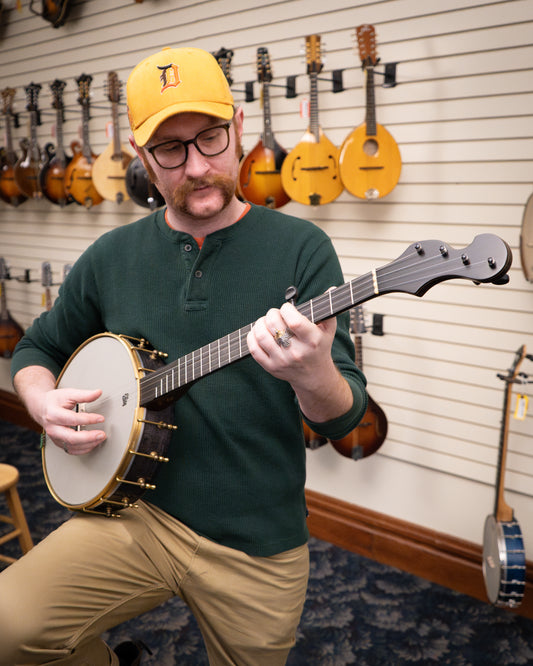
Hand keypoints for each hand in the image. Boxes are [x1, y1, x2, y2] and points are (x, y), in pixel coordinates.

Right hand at [39, 387, 105, 454]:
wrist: (41, 407)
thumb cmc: (54, 401)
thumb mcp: (68, 394)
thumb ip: (84, 395)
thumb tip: (98, 393)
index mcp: (53, 414)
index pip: (72, 419)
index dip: (88, 419)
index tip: (101, 418)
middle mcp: (53, 428)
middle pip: (71, 438)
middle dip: (88, 438)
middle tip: (102, 435)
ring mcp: (55, 437)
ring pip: (72, 446)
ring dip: (88, 444)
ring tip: (100, 438)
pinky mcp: (58, 442)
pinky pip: (71, 450)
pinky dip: (83, 449)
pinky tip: (93, 444)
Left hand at [247, 299, 353, 422]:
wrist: (314, 376)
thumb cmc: (320, 348)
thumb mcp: (328, 330)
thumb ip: (328, 310)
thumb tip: (331, 289)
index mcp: (312, 341)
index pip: (294, 322)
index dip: (286, 309)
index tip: (287, 308)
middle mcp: (297, 352)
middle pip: (275, 326)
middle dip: (272, 314)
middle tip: (275, 314)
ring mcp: (282, 361)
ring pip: (262, 336)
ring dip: (260, 323)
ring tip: (265, 321)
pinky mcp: (271, 367)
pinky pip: (254, 350)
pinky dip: (252, 337)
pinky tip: (257, 332)